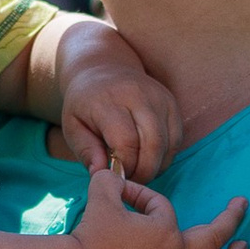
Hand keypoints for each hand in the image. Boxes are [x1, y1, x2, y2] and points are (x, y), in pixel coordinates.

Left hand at [60, 52, 182, 182]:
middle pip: (153, 144)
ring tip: (139, 169)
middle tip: (131, 179)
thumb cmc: (85, 104)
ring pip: (169, 143)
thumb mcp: (73, 127)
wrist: (103, 70)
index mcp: (109, 101)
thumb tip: (101, 174)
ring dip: (156, 166)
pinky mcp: (171, 102)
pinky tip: (149, 158)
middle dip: (144, 171)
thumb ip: (86, 151)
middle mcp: (138, 95)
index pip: (126, 142)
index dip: (125, 166)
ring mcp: (158, 97)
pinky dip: (166, 156)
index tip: (116, 175)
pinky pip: (176, 138)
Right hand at [65, 167, 248, 248]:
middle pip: (214, 240)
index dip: (142, 195)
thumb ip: (111, 179)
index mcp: (165, 232)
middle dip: (232, 220)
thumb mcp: (101, 194)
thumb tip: (113, 172)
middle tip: (243, 206)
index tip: (122, 196)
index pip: (163, 207)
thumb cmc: (90, 236)